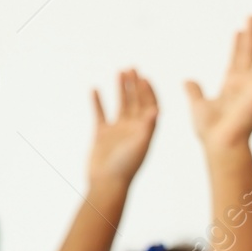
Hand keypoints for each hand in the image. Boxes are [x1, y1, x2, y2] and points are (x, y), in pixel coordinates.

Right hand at [88, 69, 158, 187]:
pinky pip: (100, 114)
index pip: (150, 106)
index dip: (148, 91)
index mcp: (145, 130)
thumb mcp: (140, 146)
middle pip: (136, 101)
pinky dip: (98, 101)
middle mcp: (133, 128)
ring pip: (120, 104)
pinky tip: (95, 88)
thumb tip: (156, 110)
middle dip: (135, 84)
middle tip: (132, 67)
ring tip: (119, 71)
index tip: (144, 77)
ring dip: (120, 88)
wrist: (106, 183)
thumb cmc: (125, 167)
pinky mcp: (102, 134)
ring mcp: (117, 130)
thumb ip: (147, 128)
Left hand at [186, 16, 251, 151]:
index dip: (238, 44)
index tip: (240, 29)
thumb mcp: (198, 104)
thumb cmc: (210, 130)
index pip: (236, 59)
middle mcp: (245, 83)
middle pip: (251, 52)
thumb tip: (187, 80)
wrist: (221, 143)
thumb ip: (194, 91)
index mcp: (230, 85)